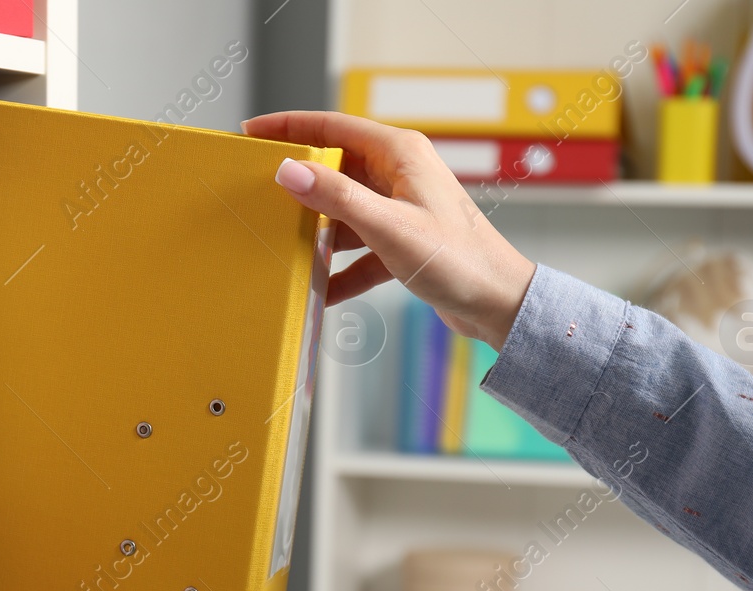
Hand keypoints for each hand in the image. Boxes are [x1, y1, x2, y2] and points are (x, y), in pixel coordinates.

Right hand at [242, 111, 535, 350]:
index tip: (253, 132)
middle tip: (257, 190)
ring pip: (343, 211)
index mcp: (400, 154)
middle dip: (298, 183)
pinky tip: (321, 291)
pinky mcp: (402, 242)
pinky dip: (340, 270)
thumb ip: (337, 198)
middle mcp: (399, 175)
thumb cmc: (460, 260)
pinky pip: (359, 250)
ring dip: (317, 231)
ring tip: (283, 244)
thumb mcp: (389, 227)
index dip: (289, 127)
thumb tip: (290, 171)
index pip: (332, 126)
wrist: (499, 303)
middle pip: (334, 168)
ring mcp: (400, 208)